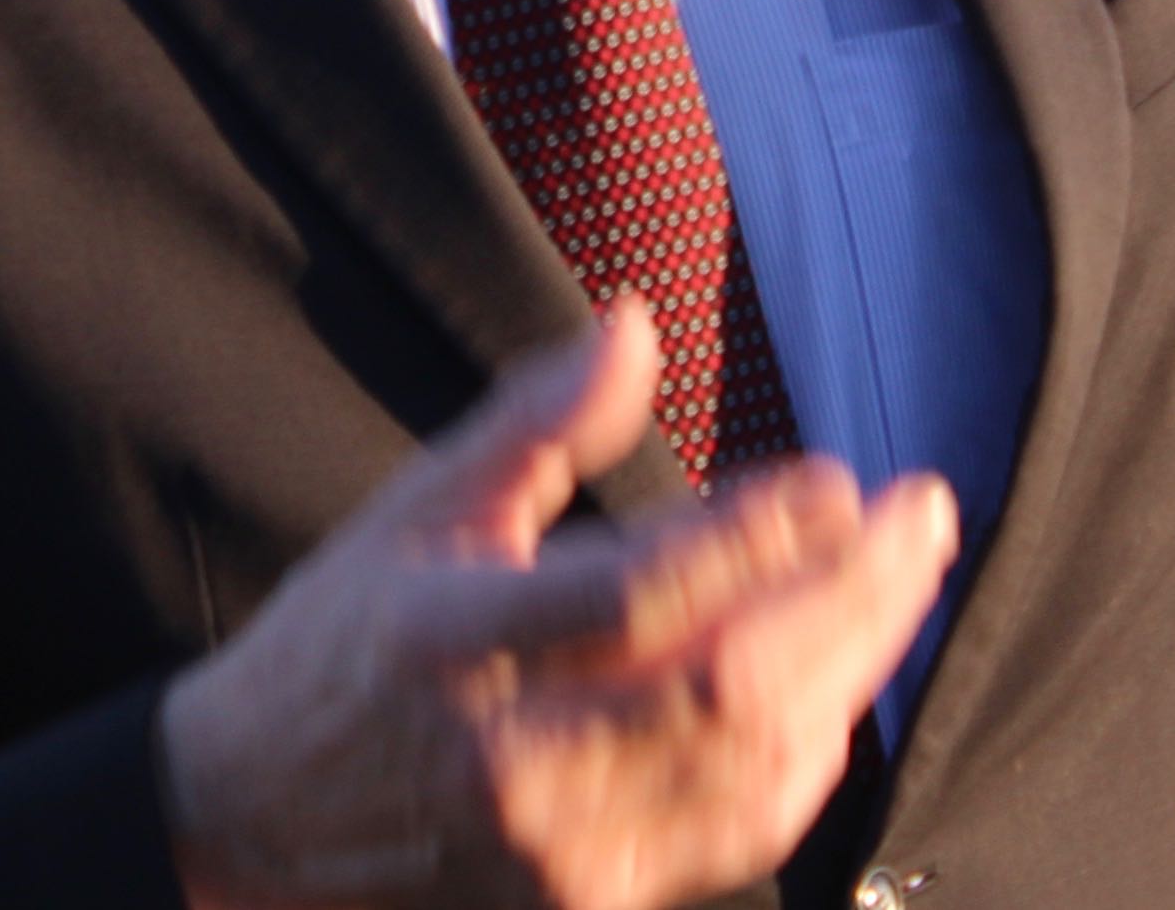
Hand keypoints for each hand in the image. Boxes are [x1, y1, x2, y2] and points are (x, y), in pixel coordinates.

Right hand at [160, 301, 957, 909]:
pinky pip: (741, 829)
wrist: (254, 819)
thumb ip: (537, 420)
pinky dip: (810, 749)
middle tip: (920, 513)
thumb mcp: (417, 508)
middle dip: (853, 597)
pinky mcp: (591, 902)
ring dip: (855, 667)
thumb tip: (638, 324)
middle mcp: (512, 760)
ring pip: (757, 767)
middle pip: (731, 688)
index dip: (758, 538)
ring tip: (902, 578)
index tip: (837, 480)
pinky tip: (842, 676)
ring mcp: (558, 850)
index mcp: (451, 641)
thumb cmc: (347, 644)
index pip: (638, 594)